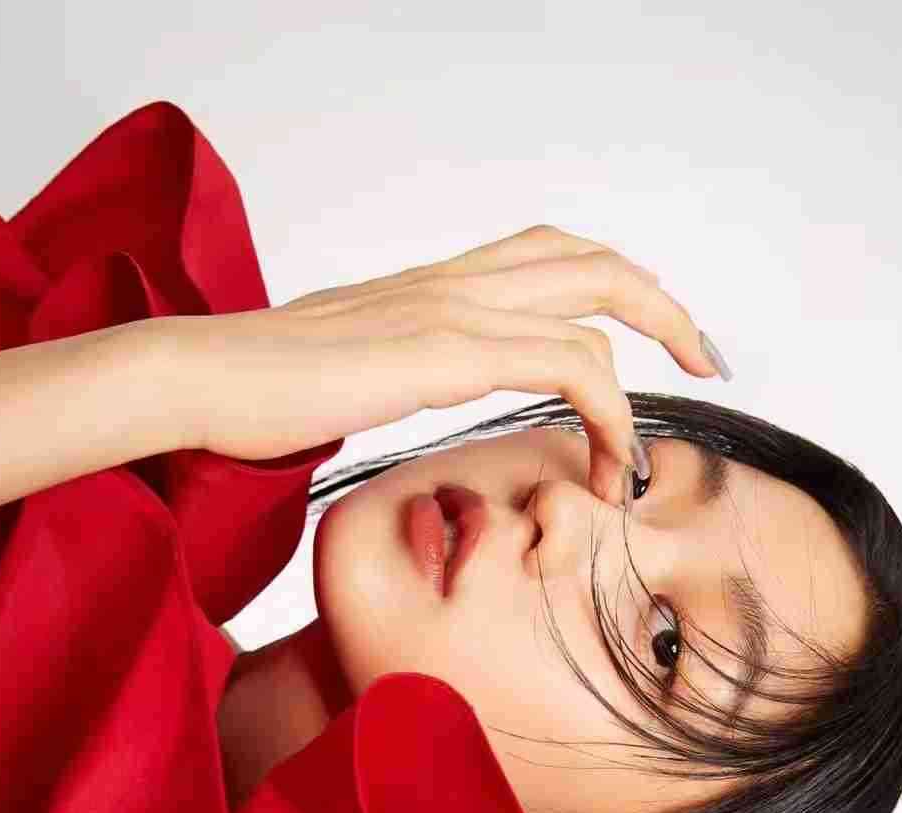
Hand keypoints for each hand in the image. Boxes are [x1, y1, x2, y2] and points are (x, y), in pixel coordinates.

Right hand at [172, 224, 723, 503]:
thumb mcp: (338, 376)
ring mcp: (452, 308)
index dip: (611, 288)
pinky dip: (611, 412)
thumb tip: (390, 391)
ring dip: (649, 369)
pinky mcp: (447, 352)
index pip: (546, 257)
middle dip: (663, 308)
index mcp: (429, 286)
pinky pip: (568, 364)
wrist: (197, 380)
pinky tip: (609, 465)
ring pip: (596, 299)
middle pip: (591, 259)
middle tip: (704, 362)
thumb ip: (383, 373)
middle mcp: (451, 282)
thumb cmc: (249, 392)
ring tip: (651, 451)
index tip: (647, 348)